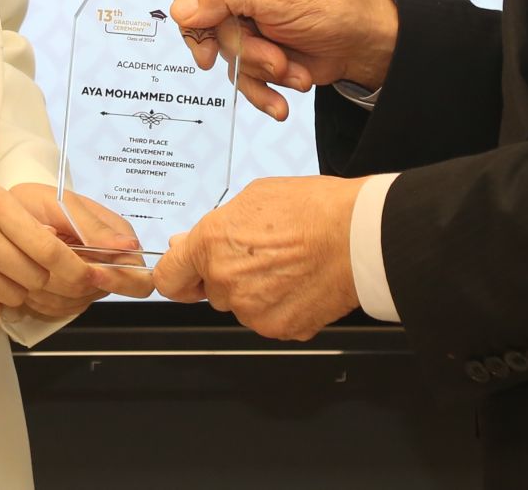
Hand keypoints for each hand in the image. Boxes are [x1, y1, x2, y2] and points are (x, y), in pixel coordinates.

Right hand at [0, 149, 112, 323]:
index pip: (51, 252)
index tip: (88, 277)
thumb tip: (51, 239)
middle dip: (49, 282)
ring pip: (13, 297)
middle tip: (49, 276)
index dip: (77, 272)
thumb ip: (12, 213)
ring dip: (20, 291)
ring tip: (9, 273)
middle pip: (36, 280)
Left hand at [8, 183, 157, 313]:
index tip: (89, 271)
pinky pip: (61, 308)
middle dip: (73, 281)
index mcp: (116, 237)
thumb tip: (129, 245)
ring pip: (79, 301)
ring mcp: (88, 279)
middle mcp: (107, 261)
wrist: (6, 211)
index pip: (138, 273)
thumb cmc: (35, 202)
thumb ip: (93, 226)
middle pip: (106, 291)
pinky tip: (29, 276)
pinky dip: (42, 297)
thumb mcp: (63, 205)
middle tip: (46, 264)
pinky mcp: (67, 293)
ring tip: (31, 263)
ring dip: (51, 288)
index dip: (117, 279)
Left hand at [152, 176, 364, 339]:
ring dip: (256, 292)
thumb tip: (187, 243)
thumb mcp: (254, 198)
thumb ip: (215, 226)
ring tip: (288, 264)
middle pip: (212, 290)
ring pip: (242, 306)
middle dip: (229, 275)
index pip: (169, 277)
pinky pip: (269, 319)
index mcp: (212, 244)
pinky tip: (300, 282)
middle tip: (261, 254)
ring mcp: (252, 311)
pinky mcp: (280, 329)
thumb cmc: (313, 209)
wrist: (359, 236)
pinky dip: (281, 306)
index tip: (187, 275)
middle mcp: (226, 282)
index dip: (178, 275)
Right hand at [168, 0, 400, 118]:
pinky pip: (237, 74)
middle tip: (275, 58)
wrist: (363, 45)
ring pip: (223, 54)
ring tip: (291, 69)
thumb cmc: (332, 7)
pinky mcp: (252, 48)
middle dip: (243, 50)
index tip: (209, 45)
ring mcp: (244, 19)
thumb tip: (180, 8)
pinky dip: (260, 90)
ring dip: (259, 69)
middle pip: (206, 24)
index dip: (194, 15)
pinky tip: (281, 101)